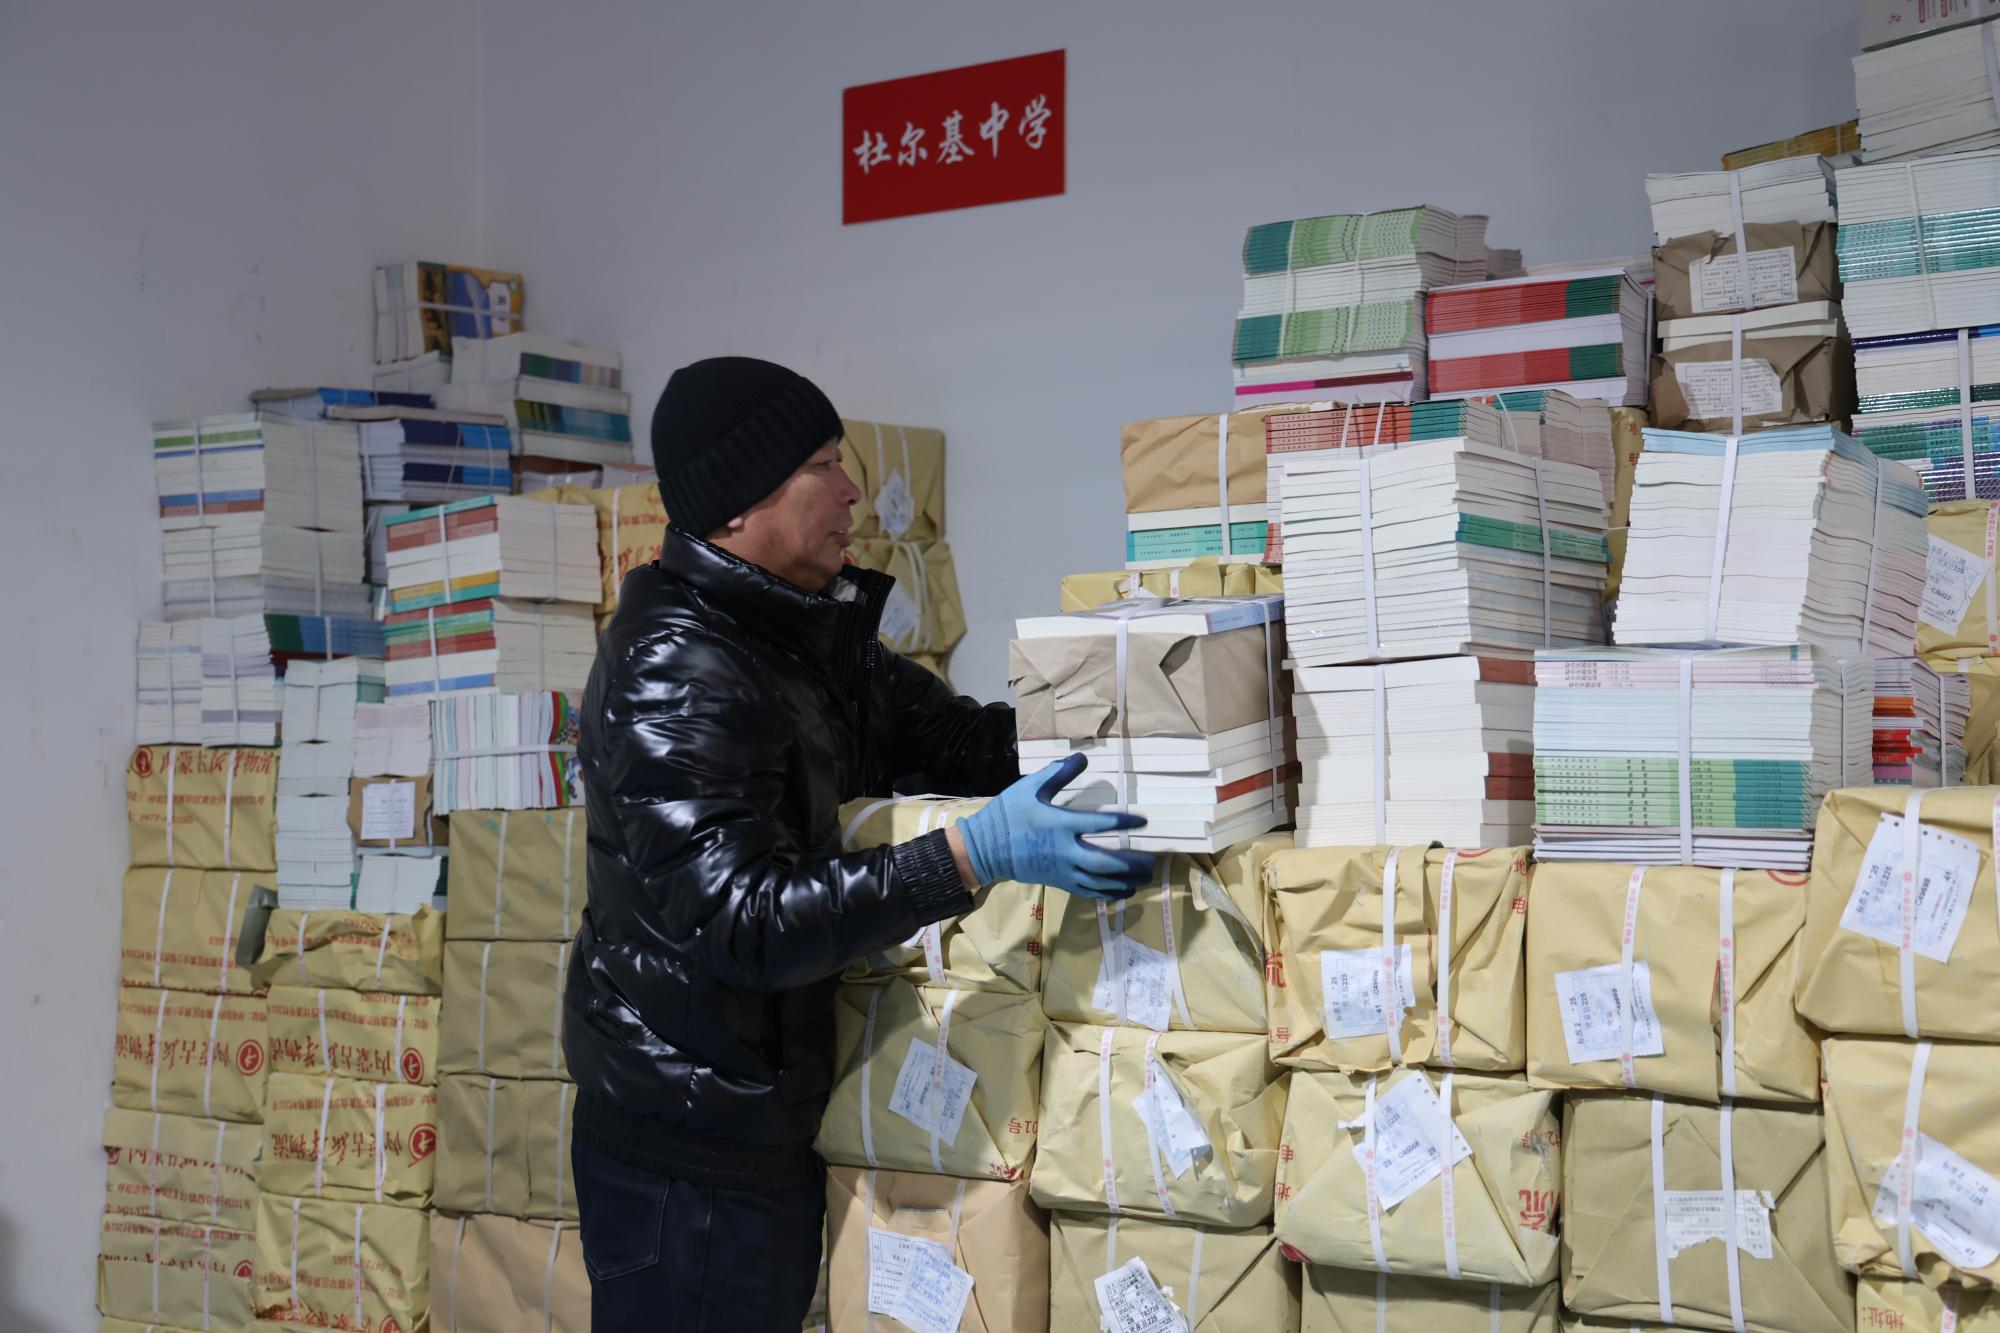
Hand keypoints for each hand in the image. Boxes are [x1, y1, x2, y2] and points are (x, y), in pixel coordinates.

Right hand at [955, 754, 1154, 898]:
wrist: (986, 848)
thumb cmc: (1009, 814)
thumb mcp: (1031, 787)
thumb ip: (1059, 772)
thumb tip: (1083, 757)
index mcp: (1061, 824)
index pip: (1101, 823)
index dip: (1124, 822)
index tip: (1143, 821)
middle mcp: (1065, 851)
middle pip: (1106, 863)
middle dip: (1131, 864)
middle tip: (1151, 860)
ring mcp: (1062, 870)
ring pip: (1100, 882)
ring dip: (1125, 882)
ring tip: (1144, 878)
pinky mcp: (1058, 882)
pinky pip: (1088, 892)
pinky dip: (1108, 893)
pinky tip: (1123, 891)